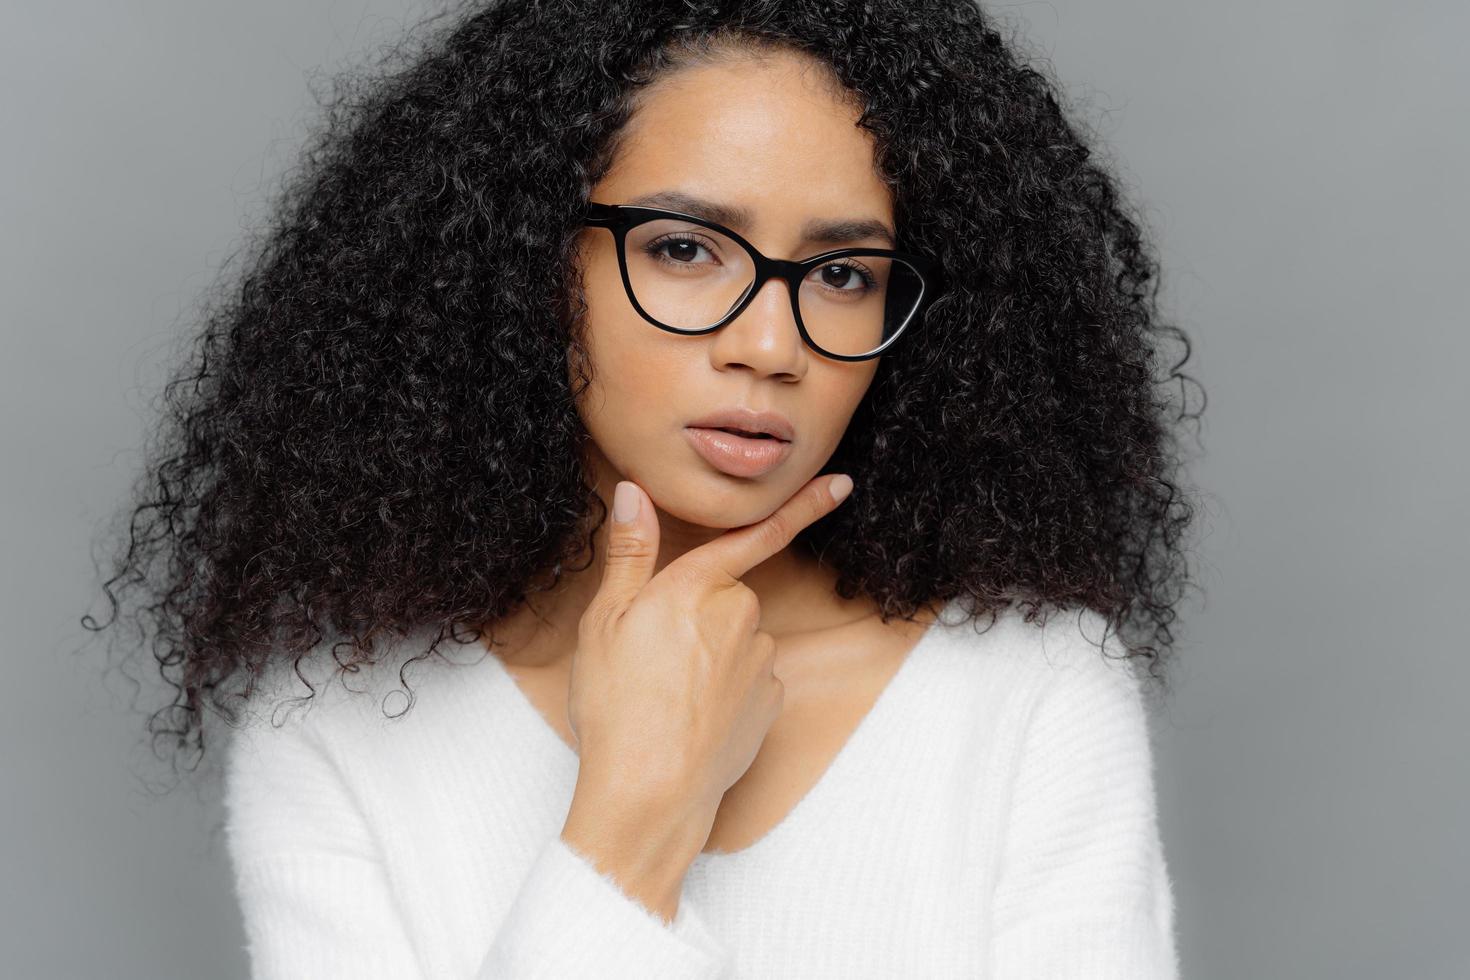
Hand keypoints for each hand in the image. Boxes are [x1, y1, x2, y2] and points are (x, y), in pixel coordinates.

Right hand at [567, 473, 854, 814]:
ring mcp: (761, 661)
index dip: (803, 507)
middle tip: (650, 656)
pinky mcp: (772, 701)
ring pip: (738, 641)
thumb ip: (630, 554)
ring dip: (711, 657)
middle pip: (726, 598)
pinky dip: (727, 692)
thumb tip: (635, 493)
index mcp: (695, 586)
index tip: (842, 485)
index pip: (755, 536)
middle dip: (698, 617)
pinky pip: (750, 680)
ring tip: (666, 694)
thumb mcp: (604, 622)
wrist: (650, 790)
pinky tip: (693, 716)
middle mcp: (739, 615)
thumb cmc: (617, 705)